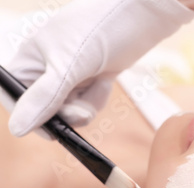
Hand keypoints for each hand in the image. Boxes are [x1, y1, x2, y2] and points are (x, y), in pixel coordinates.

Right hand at [8, 0, 193, 136]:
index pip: (14, 97)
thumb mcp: (70, 65)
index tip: (52, 131)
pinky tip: (107, 79)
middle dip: (68, 112)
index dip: (30, 117)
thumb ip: (44, 97)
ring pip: (70, 109)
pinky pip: (88, 101)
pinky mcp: (90, 76)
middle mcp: (45, 66)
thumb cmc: (103, 28)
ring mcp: (69, 72)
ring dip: (87, 103)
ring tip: (100, 81)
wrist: (144, 14)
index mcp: (29, 58)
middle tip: (83, 110)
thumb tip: (17, 130)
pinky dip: (98, 96)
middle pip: (46, 109)